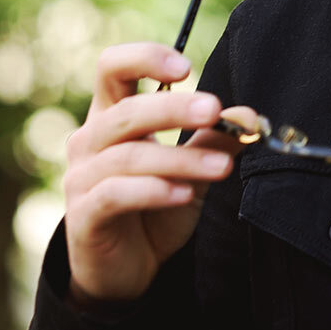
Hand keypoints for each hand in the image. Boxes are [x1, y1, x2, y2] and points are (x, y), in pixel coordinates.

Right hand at [61, 43, 256, 304]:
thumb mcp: (191, 170)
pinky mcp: (83, 216)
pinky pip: (114, 194)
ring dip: (180, 159)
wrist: (126, 270)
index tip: (186, 67)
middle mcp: (89, 141)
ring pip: (128, 156)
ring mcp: (81, 178)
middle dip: (173, 109)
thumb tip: (249, 115)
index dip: (144, 58)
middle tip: (214, 111)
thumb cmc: (154, 207)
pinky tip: (184, 194)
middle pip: (126, 111)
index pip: (112, 67)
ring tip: (223, 168)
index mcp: (111, 116)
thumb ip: (214, 141)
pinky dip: (152, 191)